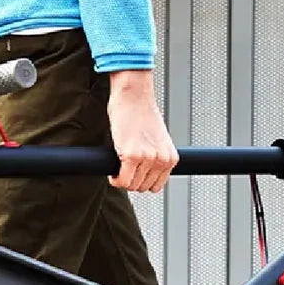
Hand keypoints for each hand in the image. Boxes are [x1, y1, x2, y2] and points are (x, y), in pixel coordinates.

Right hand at [106, 70, 177, 191]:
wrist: (134, 96)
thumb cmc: (142, 114)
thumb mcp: (157, 140)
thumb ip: (155, 158)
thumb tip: (143, 174)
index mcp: (170, 158)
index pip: (156, 186)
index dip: (142, 181)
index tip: (134, 175)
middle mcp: (161, 160)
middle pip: (143, 188)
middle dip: (131, 181)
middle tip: (123, 170)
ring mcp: (147, 159)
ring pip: (132, 186)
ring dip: (122, 180)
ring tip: (118, 168)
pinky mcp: (131, 155)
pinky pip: (122, 180)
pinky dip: (115, 180)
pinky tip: (113, 172)